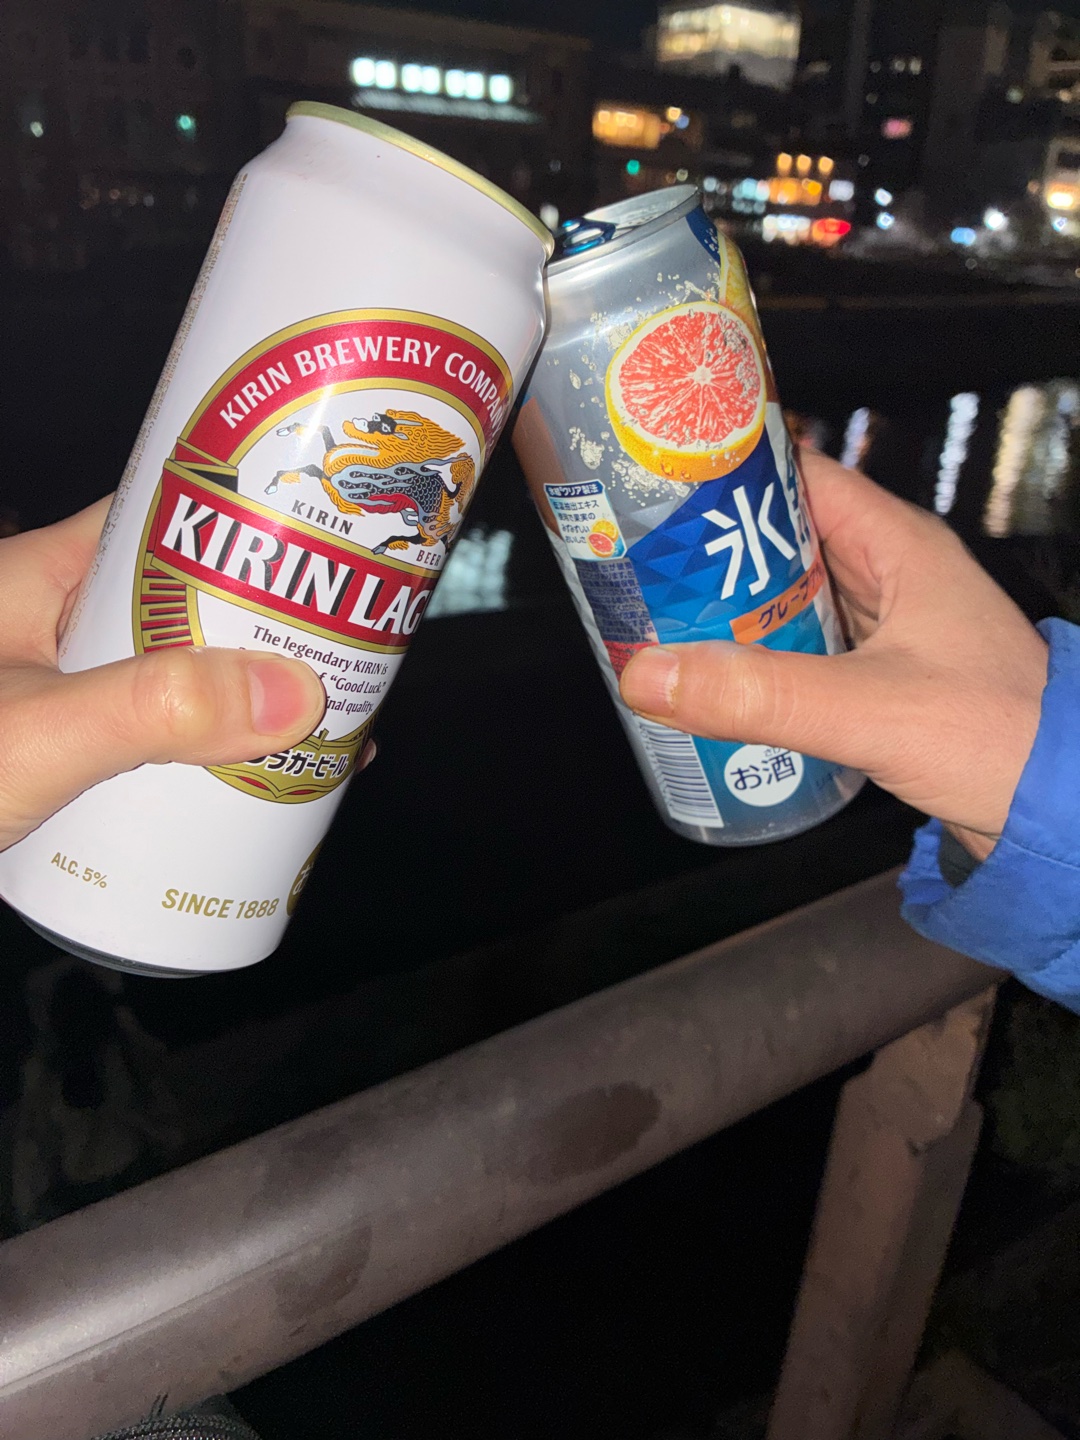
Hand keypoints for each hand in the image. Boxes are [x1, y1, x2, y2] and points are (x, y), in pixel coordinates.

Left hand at [0, 498, 333, 851]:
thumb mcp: (39, 734)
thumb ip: (153, 710)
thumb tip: (294, 692)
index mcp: (43, 582)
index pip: (167, 523)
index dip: (249, 527)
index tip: (330, 550)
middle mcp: (56, 632)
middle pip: (190, 613)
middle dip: (268, 639)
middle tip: (350, 664)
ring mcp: (63, 699)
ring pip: (179, 687)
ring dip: (246, 711)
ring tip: (329, 736)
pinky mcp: (65, 762)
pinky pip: (156, 747)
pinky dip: (207, 765)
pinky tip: (255, 796)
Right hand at [620, 449, 1048, 858]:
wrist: (1066, 817)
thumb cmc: (1002, 740)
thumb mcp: (871, 710)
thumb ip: (760, 695)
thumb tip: (647, 676)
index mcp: (899, 546)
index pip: (798, 476)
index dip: (725, 475)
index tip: (654, 489)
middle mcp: (893, 575)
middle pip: (781, 541)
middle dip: (709, 556)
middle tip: (635, 571)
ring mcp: (888, 629)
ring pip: (787, 601)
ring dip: (729, 615)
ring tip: (654, 625)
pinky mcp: (882, 680)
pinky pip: (803, 653)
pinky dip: (758, 662)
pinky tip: (714, 685)